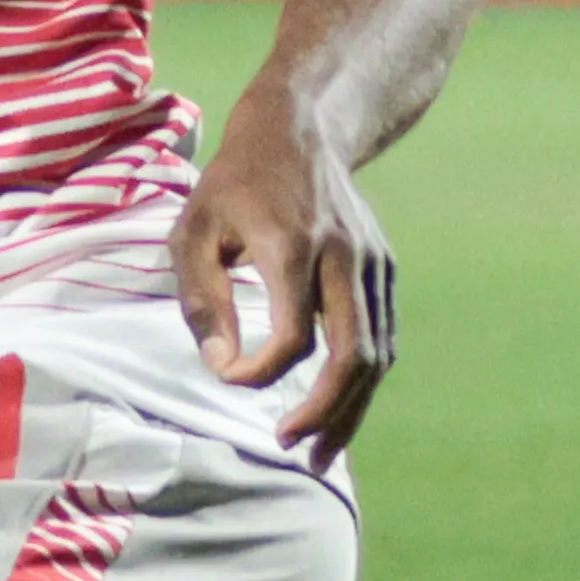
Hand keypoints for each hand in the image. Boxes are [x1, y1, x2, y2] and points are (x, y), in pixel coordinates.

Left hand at [167, 87, 396, 473]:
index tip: (229, 377)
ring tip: (319, 452)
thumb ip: (201, 299)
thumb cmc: (234, 183)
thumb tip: (221, 364)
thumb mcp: (194, 229)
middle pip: (353, 356)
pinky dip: (362, 380)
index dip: (261, 370)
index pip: (293, 336)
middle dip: (325, 414)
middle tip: (292, 449)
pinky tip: (336, 407)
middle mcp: (344, 257)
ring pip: (376, 355)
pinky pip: (381, 337)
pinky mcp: (384, 269)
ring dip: (350, 410)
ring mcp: (372, 263)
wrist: (301, 128)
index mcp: (293, 245)